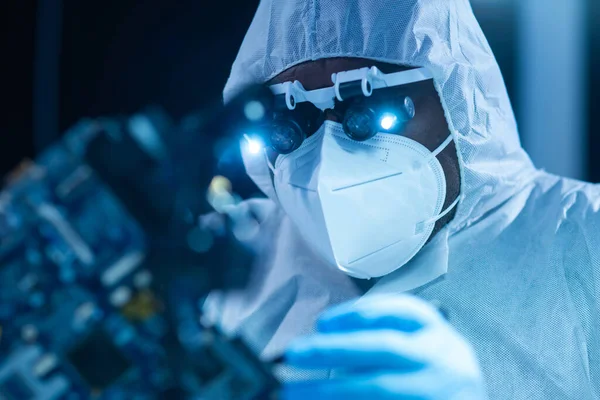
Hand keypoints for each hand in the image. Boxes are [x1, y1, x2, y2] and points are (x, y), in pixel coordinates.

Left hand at [282, 294, 487, 399]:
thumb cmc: (434, 379)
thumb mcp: (422, 350)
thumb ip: (382, 341)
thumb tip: (321, 343)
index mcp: (438, 334)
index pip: (400, 310)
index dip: (357, 313)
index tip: (321, 323)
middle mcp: (443, 360)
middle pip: (384, 347)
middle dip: (334, 348)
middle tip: (293, 353)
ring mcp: (439, 392)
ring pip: (378, 387)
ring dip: (330, 389)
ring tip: (293, 391)